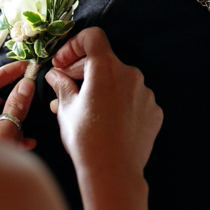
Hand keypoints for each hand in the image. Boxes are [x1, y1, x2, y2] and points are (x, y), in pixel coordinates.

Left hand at [0, 60, 37, 147]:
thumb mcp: (4, 134)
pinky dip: (4, 134)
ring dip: (10, 121)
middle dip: (10, 99)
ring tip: (28, 125)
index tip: (24, 66)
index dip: (7, 73)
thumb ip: (16, 107)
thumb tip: (26, 85)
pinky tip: (24, 141)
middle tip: (27, 89)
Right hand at [44, 27, 162, 177]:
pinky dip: (119, 103)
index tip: (62, 63)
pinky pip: (134, 98)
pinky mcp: (154, 110)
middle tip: (65, 86)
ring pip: (120, 81)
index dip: (74, 45)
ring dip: (102, 87)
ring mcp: (146, 93)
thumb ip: (62, 85)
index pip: (93, 37)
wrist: (113, 171)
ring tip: (85, 108)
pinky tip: (107, 121)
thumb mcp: (66, 109)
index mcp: (106, 68)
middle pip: (105, 61)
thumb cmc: (86, 139)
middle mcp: (130, 74)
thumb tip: (55, 75)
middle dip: (83, 70)